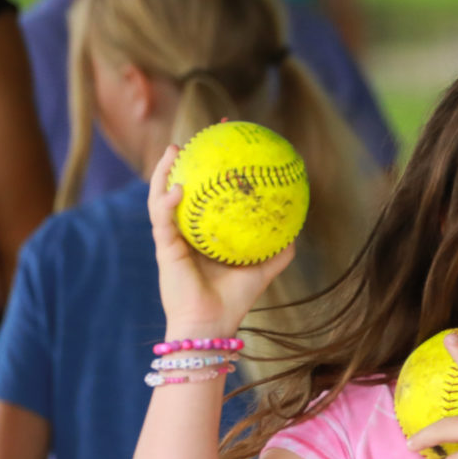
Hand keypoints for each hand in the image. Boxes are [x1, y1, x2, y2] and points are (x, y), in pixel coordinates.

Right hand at [147, 144, 296, 335]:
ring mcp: (171, 238)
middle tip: (205, 132)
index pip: (205, 190)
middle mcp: (183, 231)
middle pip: (180, 184)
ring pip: (160, 196)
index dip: (214, 164)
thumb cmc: (233, 302)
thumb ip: (278, 252)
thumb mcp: (261, 271)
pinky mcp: (163, 249)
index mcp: (202, 232)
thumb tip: (297, 229)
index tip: (229, 139)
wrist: (210, 326)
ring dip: (163, 170)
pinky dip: (167, 202)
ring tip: (175, 149)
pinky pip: (162, 220)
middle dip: (189, 155)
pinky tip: (177, 187)